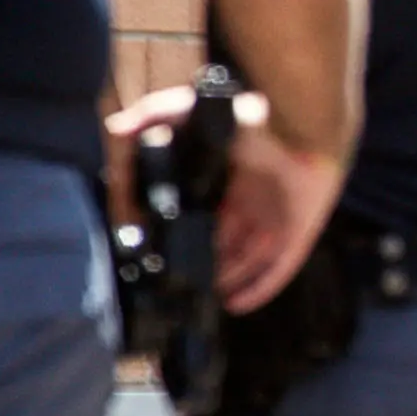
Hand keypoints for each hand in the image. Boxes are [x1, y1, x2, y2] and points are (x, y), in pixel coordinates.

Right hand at [105, 84, 346, 313]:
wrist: (301, 126)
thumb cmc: (251, 118)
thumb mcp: (194, 112)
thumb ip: (155, 115)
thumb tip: (115, 127)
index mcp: (229, 184)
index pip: (202, 218)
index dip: (186, 237)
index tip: (163, 254)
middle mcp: (251, 206)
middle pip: (225, 246)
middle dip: (206, 266)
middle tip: (182, 286)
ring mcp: (275, 222)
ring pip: (247, 263)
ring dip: (228, 281)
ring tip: (203, 300)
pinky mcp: (296, 236)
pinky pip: (276, 272)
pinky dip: (258, 289)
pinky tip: (236, 303)